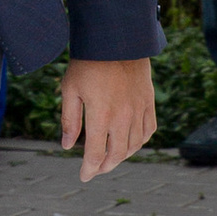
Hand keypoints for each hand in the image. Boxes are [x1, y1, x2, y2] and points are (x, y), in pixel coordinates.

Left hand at [61, 57, 155, 181]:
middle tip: (95, 170)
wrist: (116, 38)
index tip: (83, 176)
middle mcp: (123, 117)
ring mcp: (138, 110)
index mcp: (101, 115)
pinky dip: (139, 141)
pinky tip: (130, 142)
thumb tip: (68, 146)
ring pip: (133, 145)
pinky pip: (148, 130)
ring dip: (121, 156)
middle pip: (116, 155)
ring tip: (110, 158)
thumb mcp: (70, 89)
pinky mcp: (148, 102)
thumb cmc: (88, 62)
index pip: (96, 154)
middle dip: (104, 167)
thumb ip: (69, 120)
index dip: (89, 169)